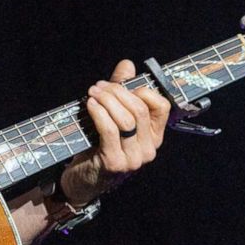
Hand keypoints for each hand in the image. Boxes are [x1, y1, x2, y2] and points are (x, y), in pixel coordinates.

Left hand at [60, 59, 174, 202]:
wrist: (82, 180)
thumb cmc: (99, 147)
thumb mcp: (112, 116)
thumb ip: (122, 91)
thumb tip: (128, 64)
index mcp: (154, 136)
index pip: (162, 106)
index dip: (143, 90)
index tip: (121, 84)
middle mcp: (149, 149)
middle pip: (139, 110)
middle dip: (118, 92)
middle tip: (99, 86)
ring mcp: (134, 158)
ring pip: (126, 119)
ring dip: (106, 101)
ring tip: (92, 94)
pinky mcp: (115, 163)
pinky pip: (110, 131)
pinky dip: (99, 113)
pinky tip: (90, 105)